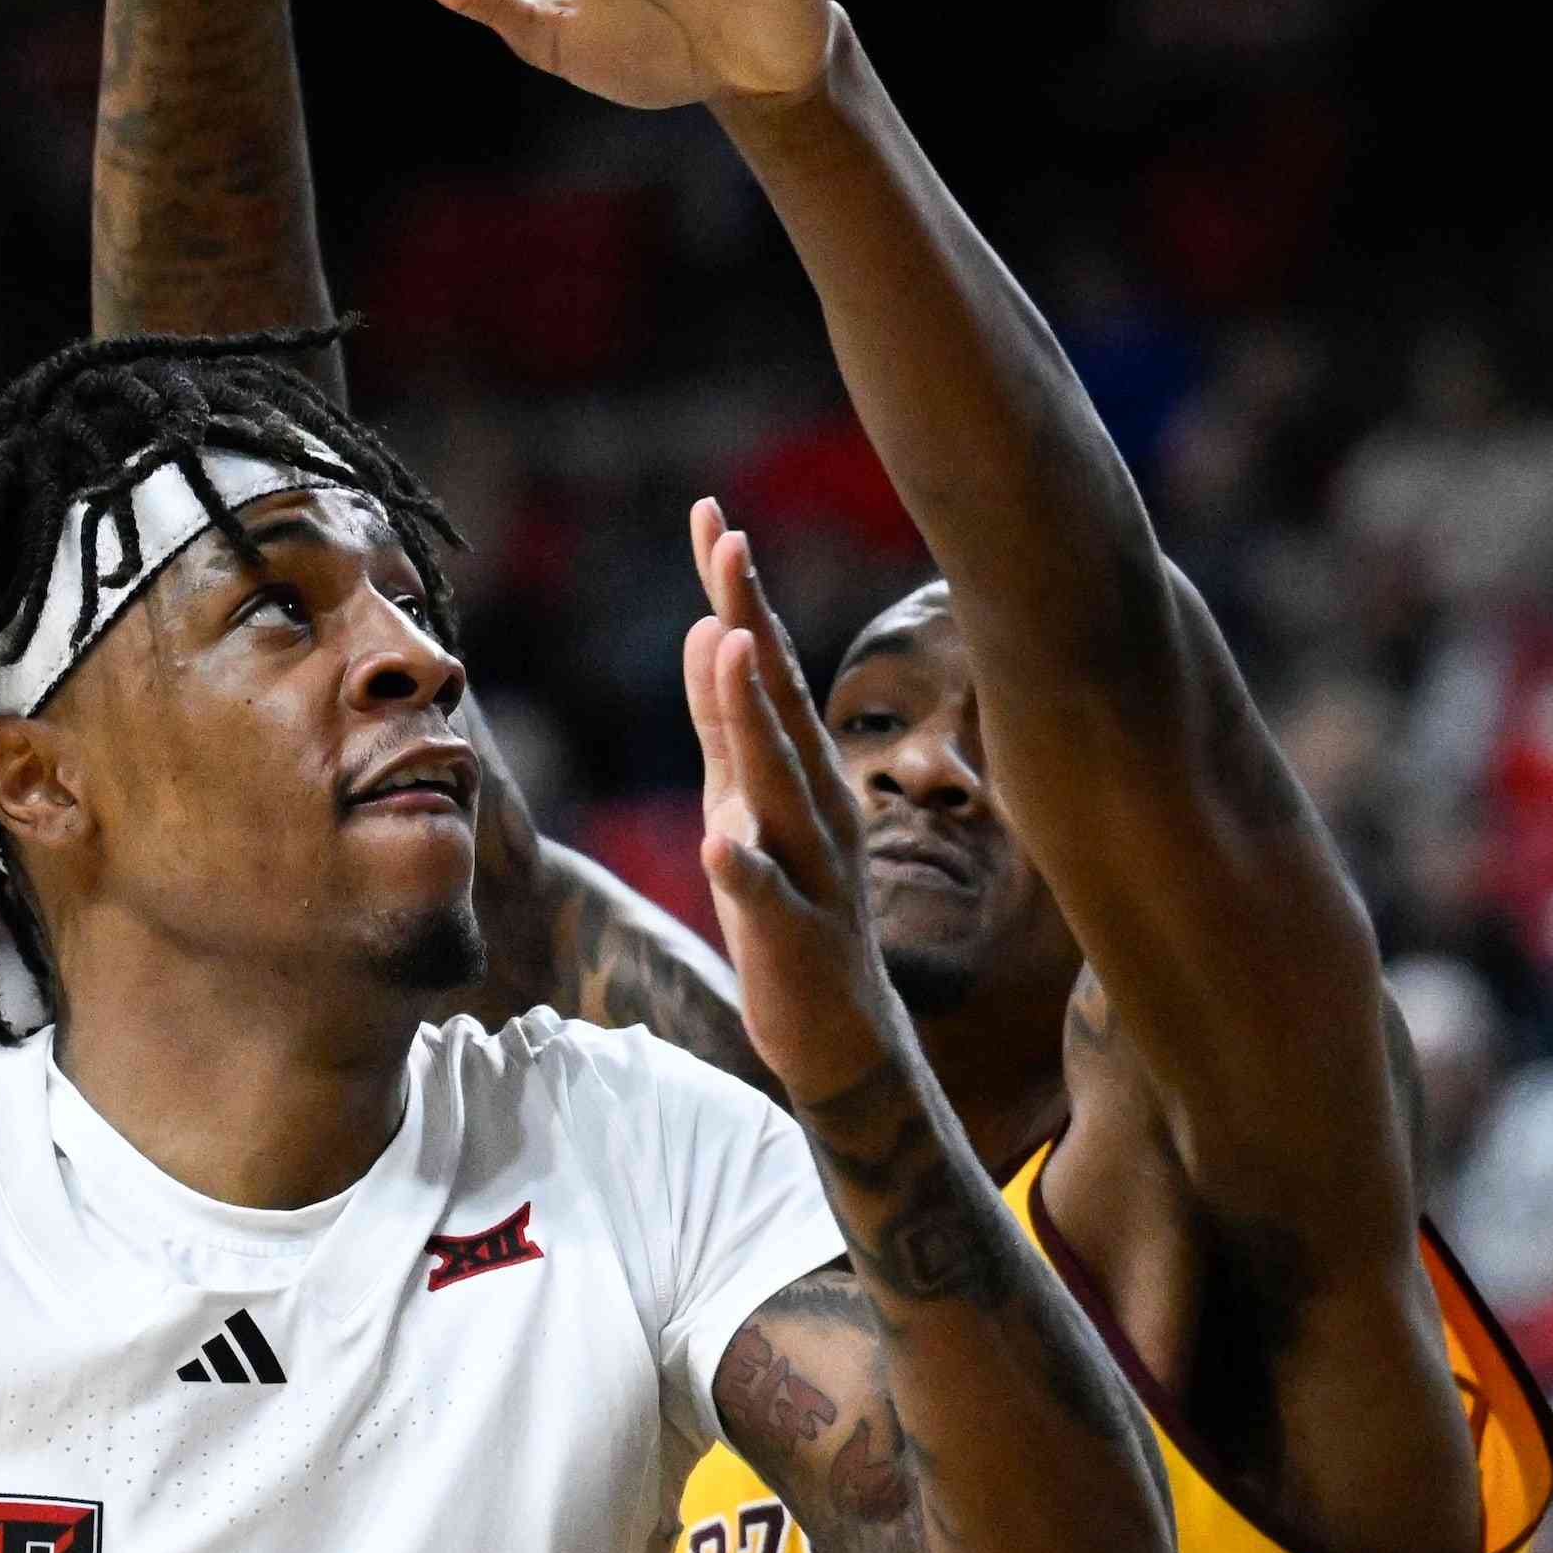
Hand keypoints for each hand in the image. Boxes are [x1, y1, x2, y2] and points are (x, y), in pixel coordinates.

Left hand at [678, 497, 907, 1111]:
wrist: (841, 1037)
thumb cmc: (789, 911)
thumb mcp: (745, 803)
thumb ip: (726, 724)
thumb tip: (711, 629)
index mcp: (798, 770)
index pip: (765, 666)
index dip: (738, 592)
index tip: (711, 515)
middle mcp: (814, 804)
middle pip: (779, 700)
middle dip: (754, 620)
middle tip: (729, 541)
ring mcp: (810, 869)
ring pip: (777, 783)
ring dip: (752, 716)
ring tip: (731, 645)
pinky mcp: (793, 936)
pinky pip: (766, 897)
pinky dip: (743, 868)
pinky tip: (719, 842)